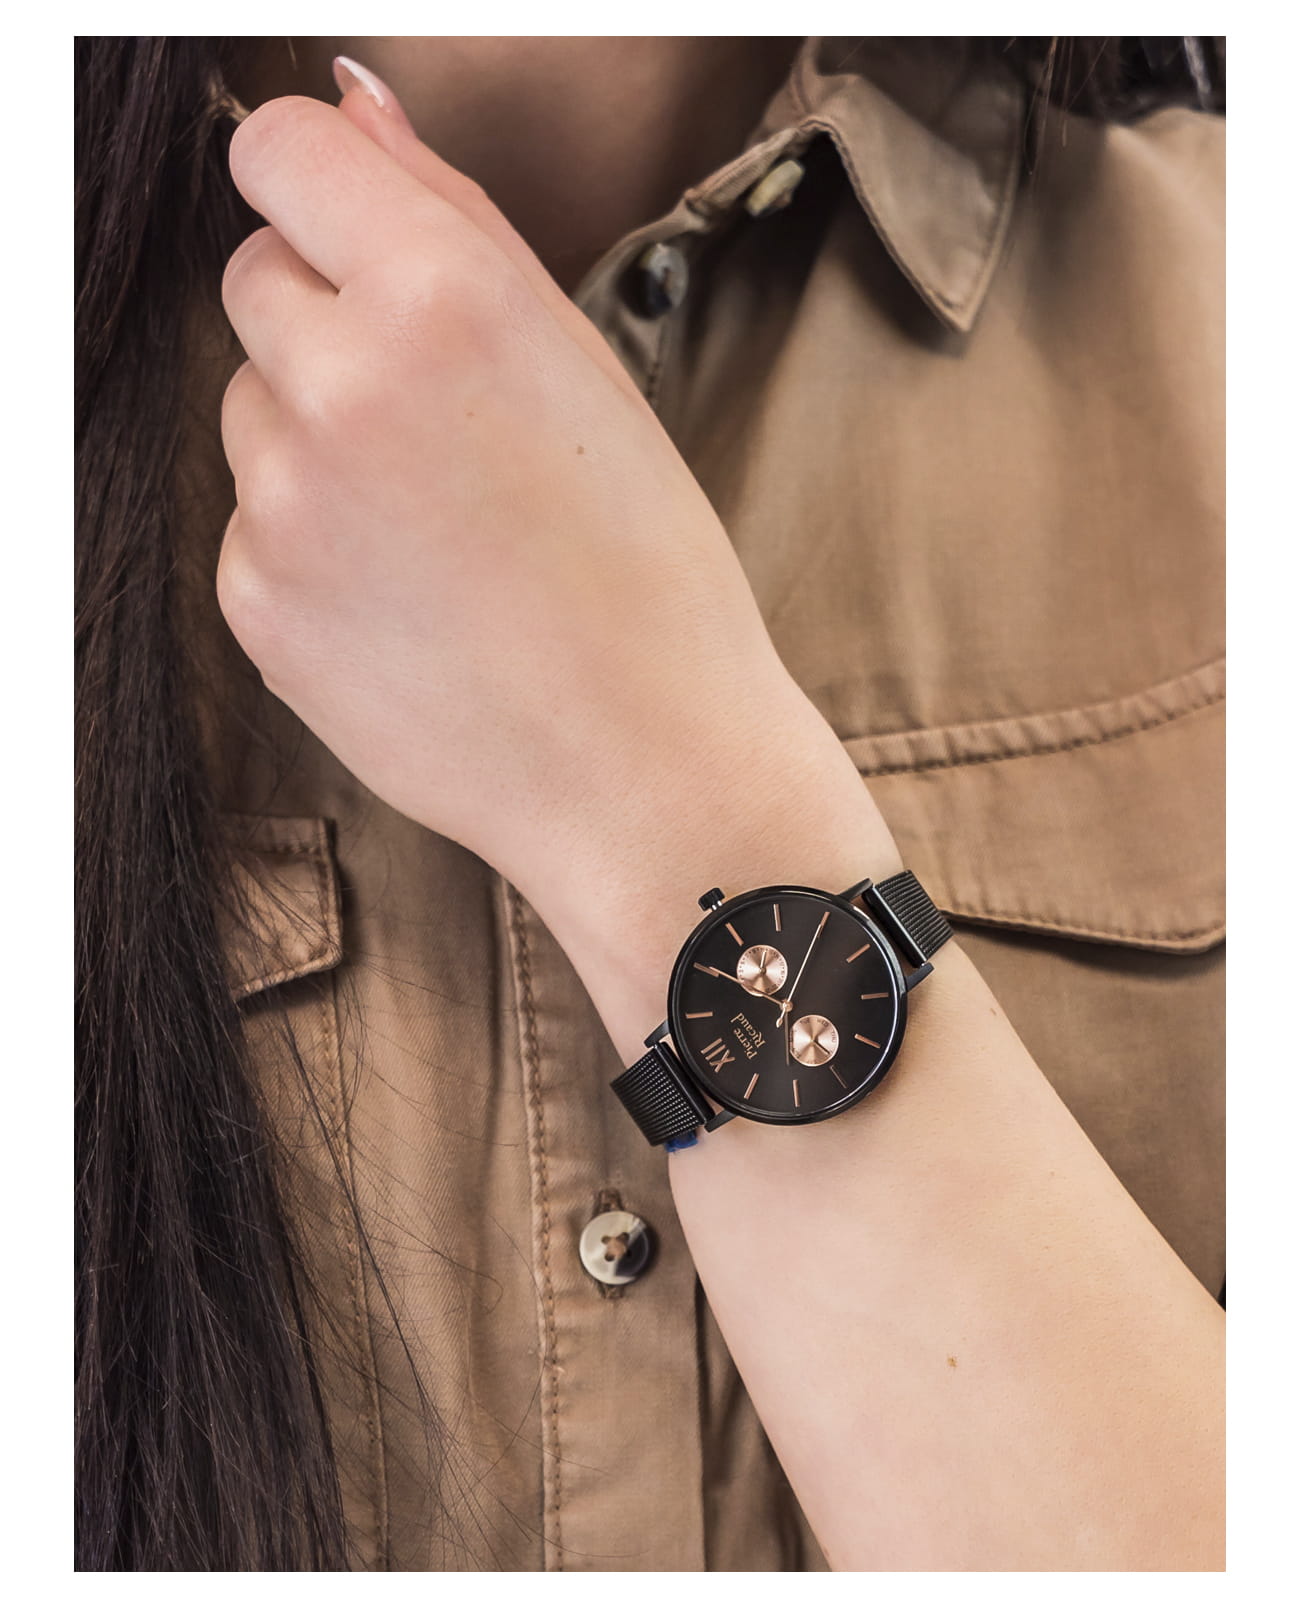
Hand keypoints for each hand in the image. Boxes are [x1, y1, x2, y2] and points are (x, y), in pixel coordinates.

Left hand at [216, 70, 828, 908]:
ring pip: (248, 408)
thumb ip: (458, 220)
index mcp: (445, 301)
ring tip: (434, 530)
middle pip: (255, 279)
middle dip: (327, 320)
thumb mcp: (587, 373)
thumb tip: (353, 102)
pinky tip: (405, 599)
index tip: (353, 235)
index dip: (321, 188)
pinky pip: (248, 522)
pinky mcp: (255, 603)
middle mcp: (342, 387)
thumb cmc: (648, 576)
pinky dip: (306, 544)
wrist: (644, 769)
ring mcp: (283, 505)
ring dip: (315, 438)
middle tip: (436, 420)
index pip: (284, 154)